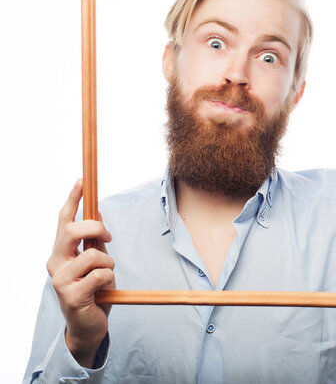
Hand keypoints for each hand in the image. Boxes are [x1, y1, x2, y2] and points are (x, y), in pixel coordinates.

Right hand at [46, 179, 114, 367]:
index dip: (73, 199)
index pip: (64, 221)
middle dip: (95, 227)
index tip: (81, 181)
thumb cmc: (93, 291)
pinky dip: (109, 279)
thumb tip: (97, 214)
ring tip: (105, 277)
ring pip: (93, 254)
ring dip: (108, 263)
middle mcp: (55, 264)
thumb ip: (93, 241)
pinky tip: (103, 290)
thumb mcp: (96, 261)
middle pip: (72, 231)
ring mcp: (61, 280)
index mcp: (61, 253)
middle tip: (107, 236)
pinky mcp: (72, 295)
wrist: (89, 325)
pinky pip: (101, 274)